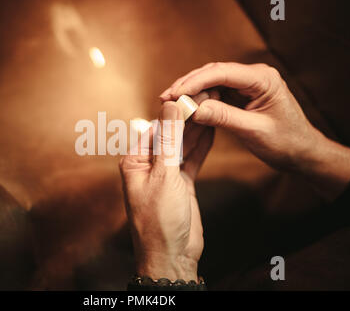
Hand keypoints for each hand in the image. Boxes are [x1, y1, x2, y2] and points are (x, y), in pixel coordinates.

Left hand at [119, 96, 213, 280]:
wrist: (171, 255)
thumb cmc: (159, 219)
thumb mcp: (164, 175)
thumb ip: (169, 140)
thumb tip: (170, 106)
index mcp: (135, 161)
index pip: (156, 127)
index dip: (174, 111)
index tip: (192, 94)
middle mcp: (149, 165)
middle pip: (170, 135)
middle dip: (188, 118)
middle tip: (208, 98)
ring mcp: (166, 175)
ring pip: (183, 146)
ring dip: (197, 129)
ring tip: (213, 108)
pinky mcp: (181, 184)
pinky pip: (192, 160)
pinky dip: (202, 147)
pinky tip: (211, 131)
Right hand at [160, 62, 349, 199]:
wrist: (301, 152)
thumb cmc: (286, 142)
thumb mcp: (254, 131)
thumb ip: (224, 117)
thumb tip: (193, 109)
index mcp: (263, 79)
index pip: (222, 73)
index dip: (195, 81)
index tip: (175, 94)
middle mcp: (254, 76)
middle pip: (213, 73)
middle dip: (188, 84)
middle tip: (165, 98)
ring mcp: (246, 85)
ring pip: (211, 81)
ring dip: (190, 91)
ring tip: (170, 102)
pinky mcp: (240, 95)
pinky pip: (215, 93)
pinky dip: (199, 99)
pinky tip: (186, 107)